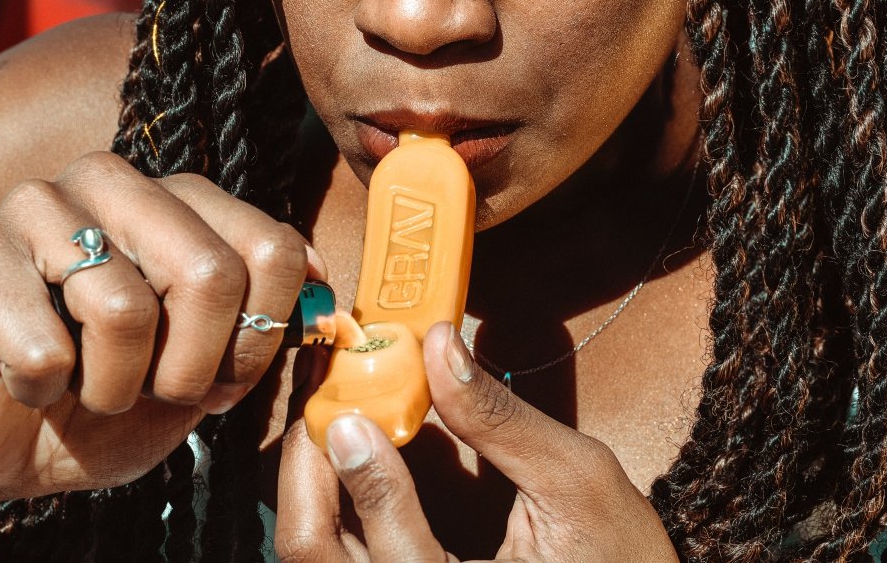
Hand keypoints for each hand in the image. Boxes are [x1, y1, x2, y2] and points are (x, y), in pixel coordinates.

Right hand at [0, 151, 316, 504]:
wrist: (2, 443)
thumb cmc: (112, 397)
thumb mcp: (207, 371)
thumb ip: (266, 329)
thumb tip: (329, 305)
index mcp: (179, 198)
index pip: (271, 247)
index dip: (259, 337)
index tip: (222, 378)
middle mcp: (112, 181)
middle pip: (209, 273)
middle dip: (192, 368)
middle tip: (154, 391)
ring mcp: (36, 205)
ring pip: (124, 310)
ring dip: (114, 387)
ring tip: (84, 382)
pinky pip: (43, 347)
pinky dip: (43, 391)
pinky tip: (26, 378)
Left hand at [276, 322, 678, 562]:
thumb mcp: (578, 481)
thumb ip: (499, 419)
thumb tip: (437, 345)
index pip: (390, 553)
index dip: (364, 472)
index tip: (354, 410)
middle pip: (318, 559)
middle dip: (308, 474)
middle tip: (322, 408)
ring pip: (318, 559)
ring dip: (314, 486)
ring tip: (332, 424)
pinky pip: (344, 558)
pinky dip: (334, 507)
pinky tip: (351, 460)